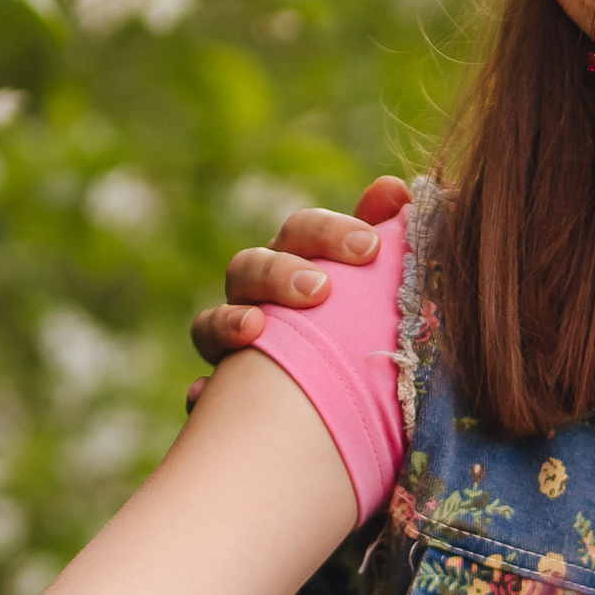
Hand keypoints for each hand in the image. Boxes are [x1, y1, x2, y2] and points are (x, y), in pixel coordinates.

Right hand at [188, 175, 410, 374]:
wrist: (351, 405)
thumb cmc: (368, 332)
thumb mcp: (381, 287)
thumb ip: (389, 237)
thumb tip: (394, 189)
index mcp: (297, 263)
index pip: (302, 233)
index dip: (329, 232)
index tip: (371, 246)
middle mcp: (257, 296)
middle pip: (249, 267)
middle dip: (280, 273)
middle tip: (320, 289)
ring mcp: (233, 343)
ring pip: (210, 322)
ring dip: (229, 321)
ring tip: (254, 328)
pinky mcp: (221, 393)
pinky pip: (200, 392)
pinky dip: (201, 391)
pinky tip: (205, 393)